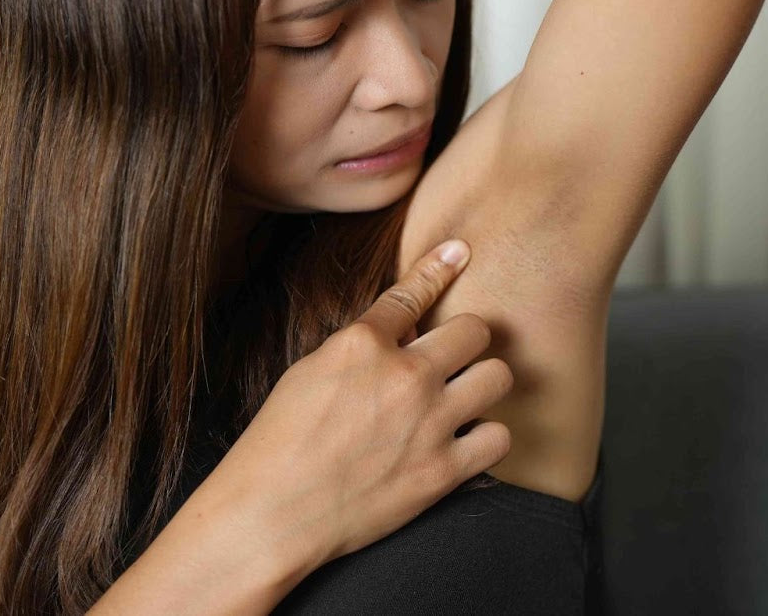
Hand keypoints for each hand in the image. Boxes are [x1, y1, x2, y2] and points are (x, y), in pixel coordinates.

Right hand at [203, 239, 513, 577]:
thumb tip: (407, 329)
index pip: (414, 291)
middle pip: (477, 330)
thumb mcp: (309, 373)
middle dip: (468, 341)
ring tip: (465, 399)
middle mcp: (404, 375)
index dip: (440, 268)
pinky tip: (466, 441)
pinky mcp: (442, 470)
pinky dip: (486, 439)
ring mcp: (428, 422)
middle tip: (456, 359)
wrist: (268, 516)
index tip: (459, 251)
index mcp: (362, 344)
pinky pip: (499, 437)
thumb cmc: (278, 445)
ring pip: (498, 377)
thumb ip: (362, 346)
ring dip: (484, 385)